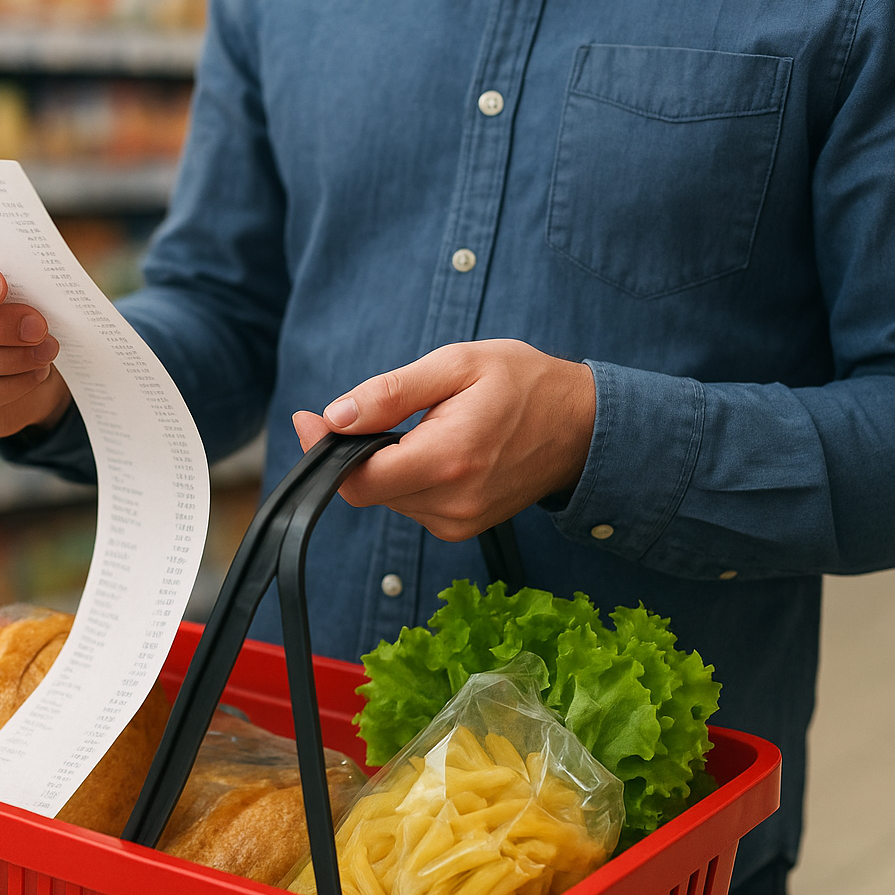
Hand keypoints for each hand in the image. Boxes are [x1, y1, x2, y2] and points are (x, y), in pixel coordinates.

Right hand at [0, 236, 72, 437]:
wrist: (19, 355)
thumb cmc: (9, 303)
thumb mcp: (9, 278)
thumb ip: (8, 271)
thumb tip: (29, 280)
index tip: (0, 287)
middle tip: (37, 327)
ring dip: (5, 358)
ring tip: (44, 351)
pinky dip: (5, 387)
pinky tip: (33, 375)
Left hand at [291, 340, 595, 540]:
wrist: (584, 427)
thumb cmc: (525, 385)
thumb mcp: (457, 365)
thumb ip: (392, 392)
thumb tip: (337, 415)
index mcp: (448, 459)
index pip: (359, 479)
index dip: (325, 451)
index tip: (309, 421)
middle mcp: (451, 503)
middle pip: (368, 489)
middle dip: (356, 452)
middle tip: (363, 412)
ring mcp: (458, 522)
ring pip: (387, 498)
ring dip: (385, 464)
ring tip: (420, 426)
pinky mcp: (461, 528)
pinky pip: (411, 505)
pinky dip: (408, 478)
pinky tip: (434, 449)